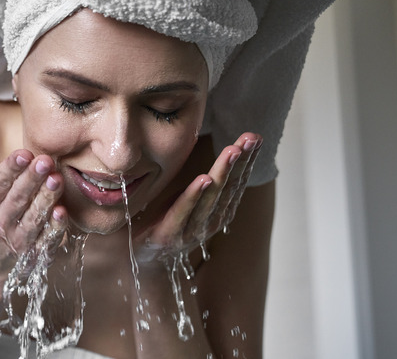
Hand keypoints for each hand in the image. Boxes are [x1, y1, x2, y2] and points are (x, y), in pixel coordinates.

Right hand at [0, 144, 67, 277]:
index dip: (11, 167)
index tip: (24, 153)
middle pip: (17, 198)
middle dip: (31, 179)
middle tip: (45, 161)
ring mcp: (17, 240)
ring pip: (33, 218)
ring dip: (45, 199)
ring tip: (56, 179)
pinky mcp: (34, 254)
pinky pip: (46, 239)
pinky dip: (54, 227)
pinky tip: (62, 211)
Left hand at [134, 133, 261, 262]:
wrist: (141, 259)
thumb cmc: (167, 221)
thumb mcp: (191, 199)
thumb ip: (208, 183)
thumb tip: (222, 151)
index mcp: (218, 212)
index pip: (236, 183)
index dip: (247, 161)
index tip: (255, 138)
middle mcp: (210, 222)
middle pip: (228, 188)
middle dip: (241, 162)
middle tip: (250, 139)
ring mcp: (190, 230)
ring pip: (210, 198)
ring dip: (222, 173)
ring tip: (232, 152)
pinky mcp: (168, 235)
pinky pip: (183, 212)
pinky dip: (194, 196)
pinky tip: (203, 179)